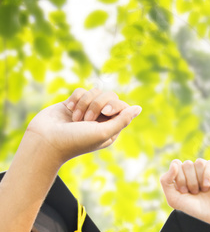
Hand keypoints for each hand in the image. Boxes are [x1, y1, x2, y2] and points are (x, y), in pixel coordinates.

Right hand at [24, 88, 140, 163]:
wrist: (47, 139)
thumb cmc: (77, 140)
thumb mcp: (104, 133)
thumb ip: (122, 120)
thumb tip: (139, 108)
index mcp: (112, 128)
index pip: (122, 106)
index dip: (114, 105)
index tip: (104, 113)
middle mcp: (101, 119)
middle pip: (109, 96)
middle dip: (97, 104)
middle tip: (87, 119)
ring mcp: (87, 110)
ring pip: (94, 92)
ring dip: (84, 103)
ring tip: (75, 119)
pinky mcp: (74, 103)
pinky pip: (81, 91)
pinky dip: (75, 99)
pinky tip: (69, 110)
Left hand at [161, 158, 209, 231]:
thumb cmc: (194, 210)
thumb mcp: (173, 198)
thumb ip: (165, 180)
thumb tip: (175, 163)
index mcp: (183, 175)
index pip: (176, 164)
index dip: (179, 178)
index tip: (184, 192)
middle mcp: (194, 171)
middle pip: (187, 164)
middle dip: (189, 181)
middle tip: (195, 193)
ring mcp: (207, 171)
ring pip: (199, 163)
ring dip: (199, 179)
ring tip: (203, 190)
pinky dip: (207, 175)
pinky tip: (208, 186)